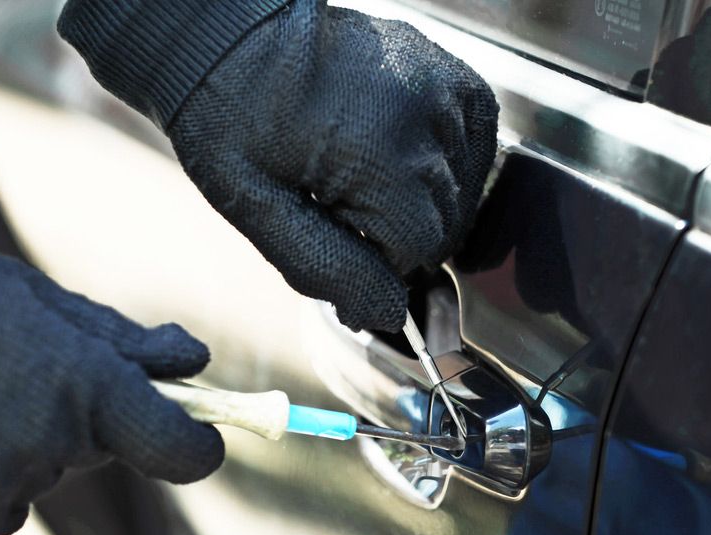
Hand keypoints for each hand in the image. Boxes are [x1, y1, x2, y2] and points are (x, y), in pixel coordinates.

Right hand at [0, 244, 222, 534]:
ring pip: (56, 464)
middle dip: (93, 411)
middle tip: (40, 367)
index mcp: (88, 387)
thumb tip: (193, 359)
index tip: (204, 427)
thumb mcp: (32, 298)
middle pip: (109, 442)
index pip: (182, 448)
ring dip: (37, 434)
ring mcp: (8, 488)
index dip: (199, 441)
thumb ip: (118, 337)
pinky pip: (9, 496)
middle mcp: (57, 448)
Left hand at [59, 0, 498, 331]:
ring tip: (366, 183)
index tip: (342, 245)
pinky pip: (477, 147)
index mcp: (378, 151)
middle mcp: (426, 114)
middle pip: (445, 223)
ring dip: (425, 205)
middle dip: (399, 235)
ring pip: (464, 191)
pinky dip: (451, 169)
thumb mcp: (257, 209)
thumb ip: (327, 269)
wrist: (234, 43)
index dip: (381, 263)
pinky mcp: (453, 75)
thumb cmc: (233, 123)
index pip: (419, 249)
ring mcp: (445, 87)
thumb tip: (391, 316)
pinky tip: (404, 165)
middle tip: (343, 211)